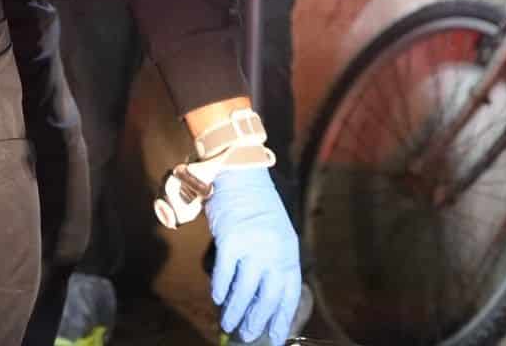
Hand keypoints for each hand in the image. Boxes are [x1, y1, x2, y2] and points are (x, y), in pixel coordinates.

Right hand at [206, 167, 302, 344]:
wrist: (240, 175)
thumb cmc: (257, 207)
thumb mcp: (275, 235)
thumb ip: (273, 263)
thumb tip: (261, 300)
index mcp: (289, 251)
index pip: (289, 295)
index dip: (281, 320)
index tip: (274, 339)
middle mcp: (275, 251)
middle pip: (268, 298)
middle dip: (257, 322)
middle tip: (248, 336)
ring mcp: (253, 246)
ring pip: (244, 292)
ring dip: (235, 312)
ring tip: (229, 324)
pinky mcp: (231, 241)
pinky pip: (224, 275)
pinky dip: (220, 290)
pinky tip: (217, 298)